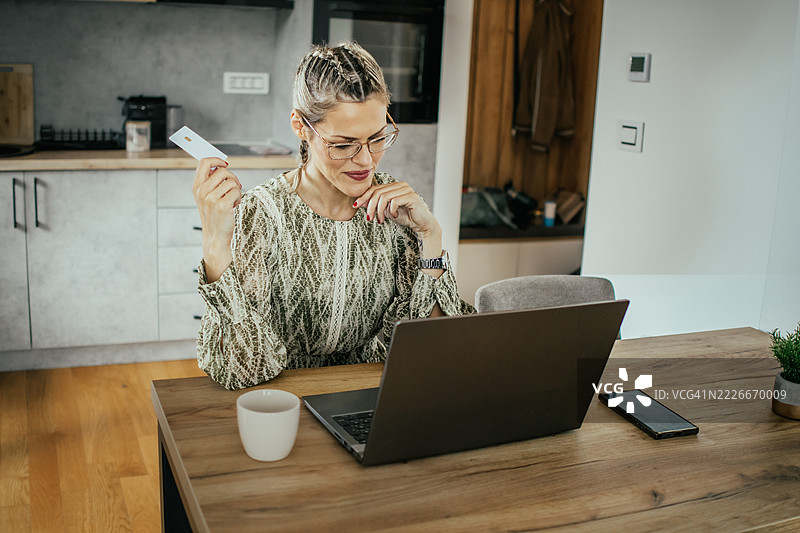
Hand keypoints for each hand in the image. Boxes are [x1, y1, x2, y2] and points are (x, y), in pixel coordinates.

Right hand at [192, 157, 241, 280]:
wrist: (215, 236)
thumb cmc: (214, 215)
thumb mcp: (207, 197)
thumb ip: (211, 181)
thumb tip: (221, 165)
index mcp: (197, 186)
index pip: (204, 162)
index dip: (217, 159)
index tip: (225, 164)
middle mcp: (202, 191)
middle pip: (222, 171)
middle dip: (233, 178)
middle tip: (235, 187)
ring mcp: (211, 198)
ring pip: (231, 181)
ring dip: (237, 190)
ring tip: (233, 200)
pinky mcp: (222, 205)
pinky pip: (236, 191)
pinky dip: (239, 197)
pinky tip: (234, 205)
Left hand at [353, 181, 439, 238]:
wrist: (421, 224)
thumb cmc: (405, 216)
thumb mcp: (386, 211)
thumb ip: (375, 205)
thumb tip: (359, 203)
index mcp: (393, 186)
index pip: (374, 188)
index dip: (363, 197)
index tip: (355, 206)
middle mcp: (399, 185)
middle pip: (377, 192)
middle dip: (370, 206)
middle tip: (369, 218)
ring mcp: (406, 189)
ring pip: (384, 197)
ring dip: (379, 210)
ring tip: (380, 220)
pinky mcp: (411, 196)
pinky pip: (394, 201)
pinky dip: (391, 210)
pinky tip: (394, 215)